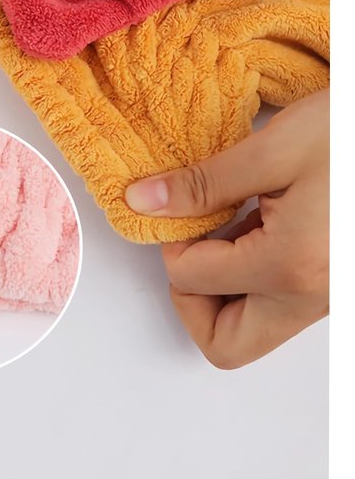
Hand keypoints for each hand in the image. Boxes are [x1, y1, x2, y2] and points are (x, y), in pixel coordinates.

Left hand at [125, 88, 328, 368]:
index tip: (180, 207)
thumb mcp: (273, 150)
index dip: (171, 244)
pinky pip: (275, 301)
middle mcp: (312, 297)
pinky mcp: (331, 284)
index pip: (192, 282)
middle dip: (192, 297)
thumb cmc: (351, 135)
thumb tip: (144, 202)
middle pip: (225, 342)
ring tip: (227, 222)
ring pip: (251, 328)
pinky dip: (249, 274)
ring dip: (220, 285)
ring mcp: (326, 297)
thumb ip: (202, 184)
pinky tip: (254, 222)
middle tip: (193, 242)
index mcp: (291, 266)